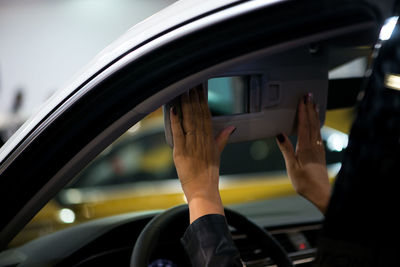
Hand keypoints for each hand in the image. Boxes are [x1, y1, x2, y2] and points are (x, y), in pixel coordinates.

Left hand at [170, 85, 234, 222]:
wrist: (203, 190)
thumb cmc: (209, 174)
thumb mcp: (218, 154)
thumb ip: (223, 138)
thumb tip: (231, 128)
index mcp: (210, 139)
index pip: (207, 115)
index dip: (203, 101)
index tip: (201, 88)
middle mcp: (202, 139)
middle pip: (198, 115)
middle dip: (195, 98)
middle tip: (192, 83)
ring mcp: (191, 145)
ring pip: (189, 121)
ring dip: (186, 105)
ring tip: (183, 90)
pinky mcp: (181, 152)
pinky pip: (178, 133)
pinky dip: (175, 121)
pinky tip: (173, 110)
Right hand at [276, 93, 330, 213]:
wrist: (321, 193)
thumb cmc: (305, 182)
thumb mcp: (291, 167)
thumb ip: (286, 150)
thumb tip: (280, 135)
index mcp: (305, 148)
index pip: (304, 125)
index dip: (303, 112)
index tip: (302, 100)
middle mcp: (314, 146)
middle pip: (312, 123)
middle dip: (310, 109)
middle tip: (310, 96)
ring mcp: (319, 149)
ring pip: (317, 128)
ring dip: (315, 115)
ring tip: (314, 105)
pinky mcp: (320, 154)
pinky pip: (319, 134)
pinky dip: (318, 125)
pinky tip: (317, 125)